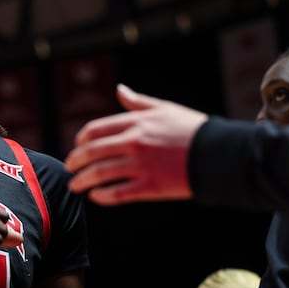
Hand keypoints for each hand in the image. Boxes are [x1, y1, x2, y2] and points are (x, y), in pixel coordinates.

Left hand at [64, 84, 208, 204]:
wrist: (219, 155)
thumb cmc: (193, 130)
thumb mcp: (165, 109)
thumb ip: (138, 103)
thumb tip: (119, 89)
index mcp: (135, 123)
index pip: (95, 130)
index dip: (81, 140)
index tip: (76, 146)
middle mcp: (133, 142)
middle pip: (91, 152)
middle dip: (75, 161)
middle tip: (69, 167)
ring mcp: (140, 165)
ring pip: (99, 174)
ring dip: (82, 181)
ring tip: (74, 186)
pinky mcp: (149, 186)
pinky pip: (117, 193)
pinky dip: (102, 196)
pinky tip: (95, 197)